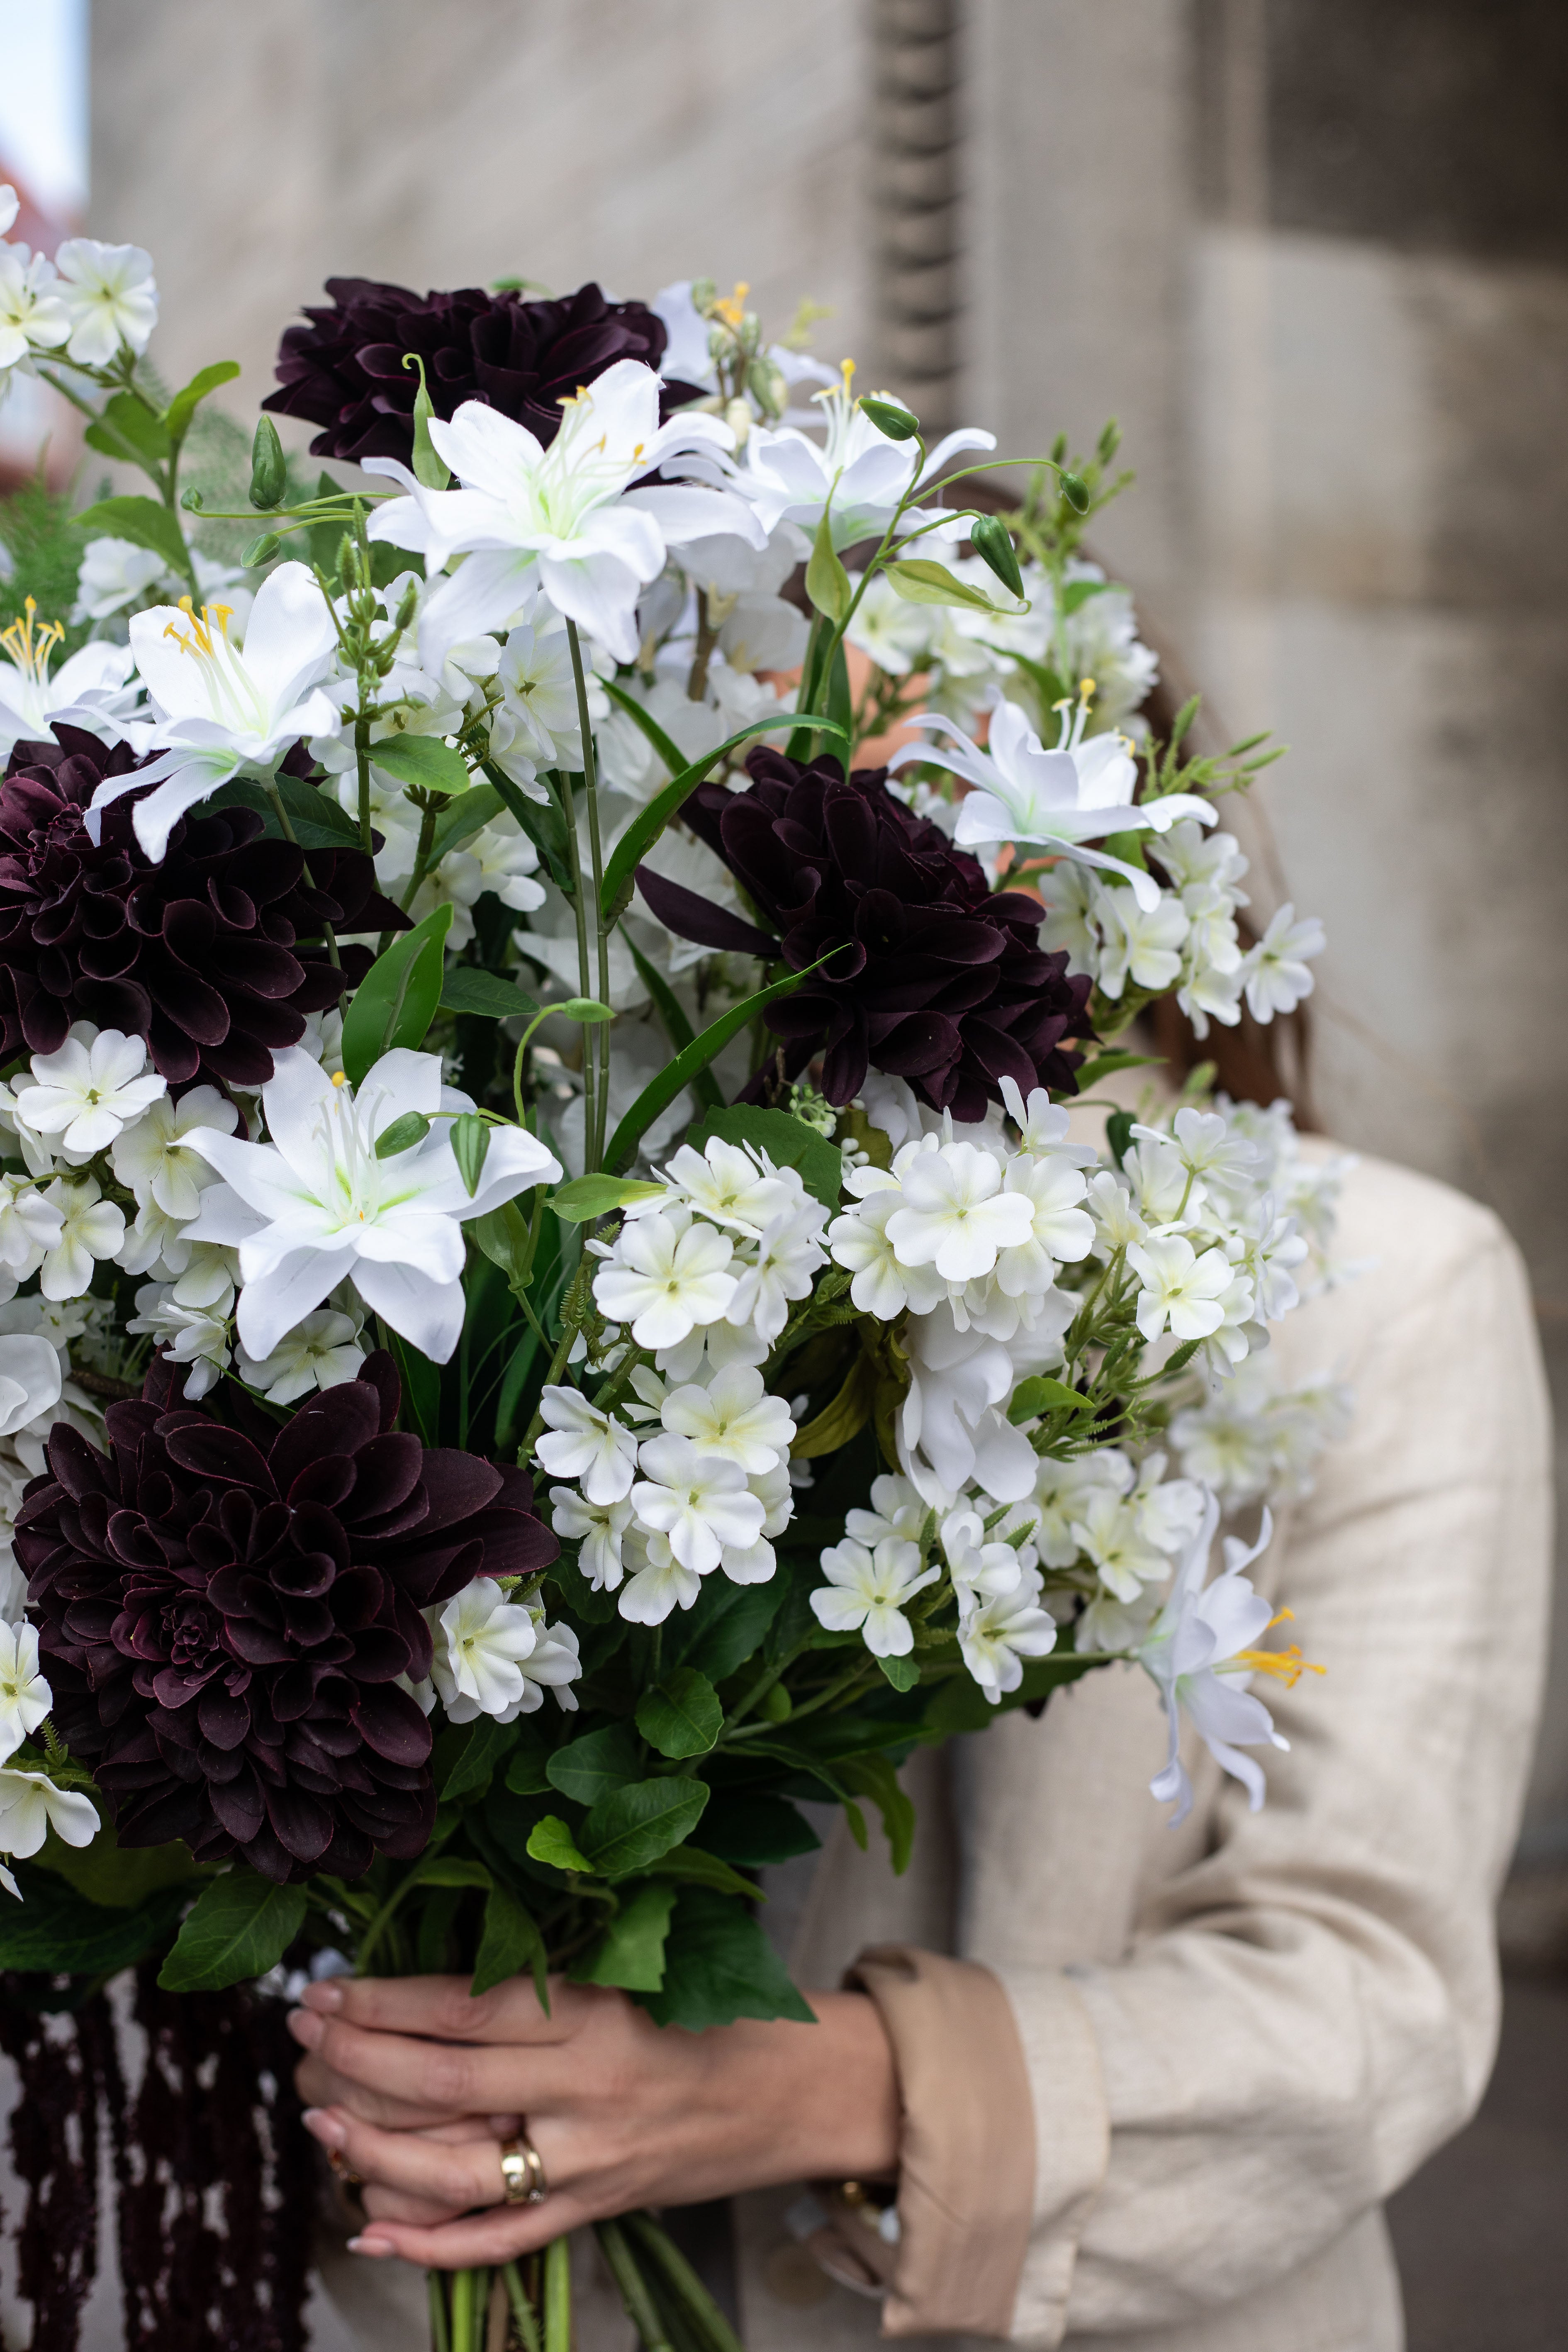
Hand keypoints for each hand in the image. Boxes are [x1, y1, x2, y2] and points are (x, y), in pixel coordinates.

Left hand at [288, 1972, 898, 2268]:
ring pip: (455, 2169)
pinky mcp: (596, 2213)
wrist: (799, 2090)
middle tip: (300, 2034)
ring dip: (372, 2147)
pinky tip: (367, 2223)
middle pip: (444, 2081)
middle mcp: (588, 2090)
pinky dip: (427, 2244)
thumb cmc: (715, 2010)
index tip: (327, 1987)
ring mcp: (590, 2163)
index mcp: (598, 2012)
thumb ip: (548, 1977)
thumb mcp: (636, 1969)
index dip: (383, 2000)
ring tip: (317, 2115)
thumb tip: (435, 1975)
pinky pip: (499, 2241)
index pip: (464, 2008)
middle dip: (357, 2058)